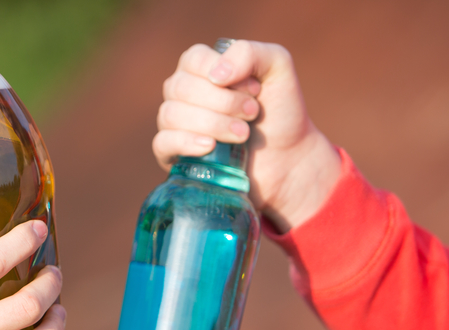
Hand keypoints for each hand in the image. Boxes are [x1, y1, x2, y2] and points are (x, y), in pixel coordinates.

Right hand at [152, 40, 341, 231]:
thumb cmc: (280, 111)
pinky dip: (185, 142)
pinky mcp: (173, 154)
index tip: (254, 89)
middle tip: (253, 112)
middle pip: (181, 88)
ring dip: (213, 123)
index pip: (193, 59)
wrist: (287, 158)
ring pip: (171, 115)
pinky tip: (209, 147)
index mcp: (201, 69)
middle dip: (223, 102)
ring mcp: (175, 124)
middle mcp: (182, 94)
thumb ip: (250, 53)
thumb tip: (215, 75)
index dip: (223, 72)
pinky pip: (161, 143)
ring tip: (243, 134)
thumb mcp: (278, 67)